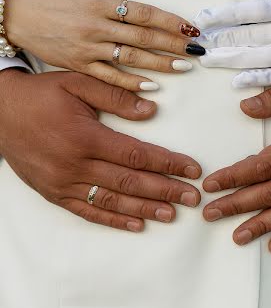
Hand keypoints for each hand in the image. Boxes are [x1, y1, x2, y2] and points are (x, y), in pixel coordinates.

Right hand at [0, 70, 201, 230]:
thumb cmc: (40, 95)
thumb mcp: (77, 83)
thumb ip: (115, 96)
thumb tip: (151, 109)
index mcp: (86, 137)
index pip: (137, 155)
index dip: (168, 164)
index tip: (191, 170)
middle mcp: (76, 164)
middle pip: (130, 183)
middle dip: (166, 191)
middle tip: (193, 198)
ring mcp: (64, 183)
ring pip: (112, 201)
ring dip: (145, 209)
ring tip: (172, 214)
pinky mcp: (54, 193)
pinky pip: (88, 211)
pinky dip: (113, 220)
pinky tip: (135, 224)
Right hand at [4, 0, 204, 90]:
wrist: (17, 14)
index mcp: (101, 2)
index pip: (144, 13)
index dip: (170, 21)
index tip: (191, 28)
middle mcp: (97, 27)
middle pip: (143, 37)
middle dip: (173, 44)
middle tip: (196, 50)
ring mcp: (89, 48)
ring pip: (131, 58)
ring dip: (160, 64)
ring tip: (183, 66)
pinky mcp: (80, 65)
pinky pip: (110, 77)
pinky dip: (131, 82)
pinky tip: (151, 86)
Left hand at [194, 0, 270, 86]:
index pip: (254, 11)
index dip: (226, 15)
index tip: (204, 17)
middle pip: (253, 36)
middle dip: (223, 39)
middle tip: (198, 42)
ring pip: (263, 58)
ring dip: (233, 60)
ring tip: (209, 60)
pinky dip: (260, 80)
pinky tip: (238, 82)